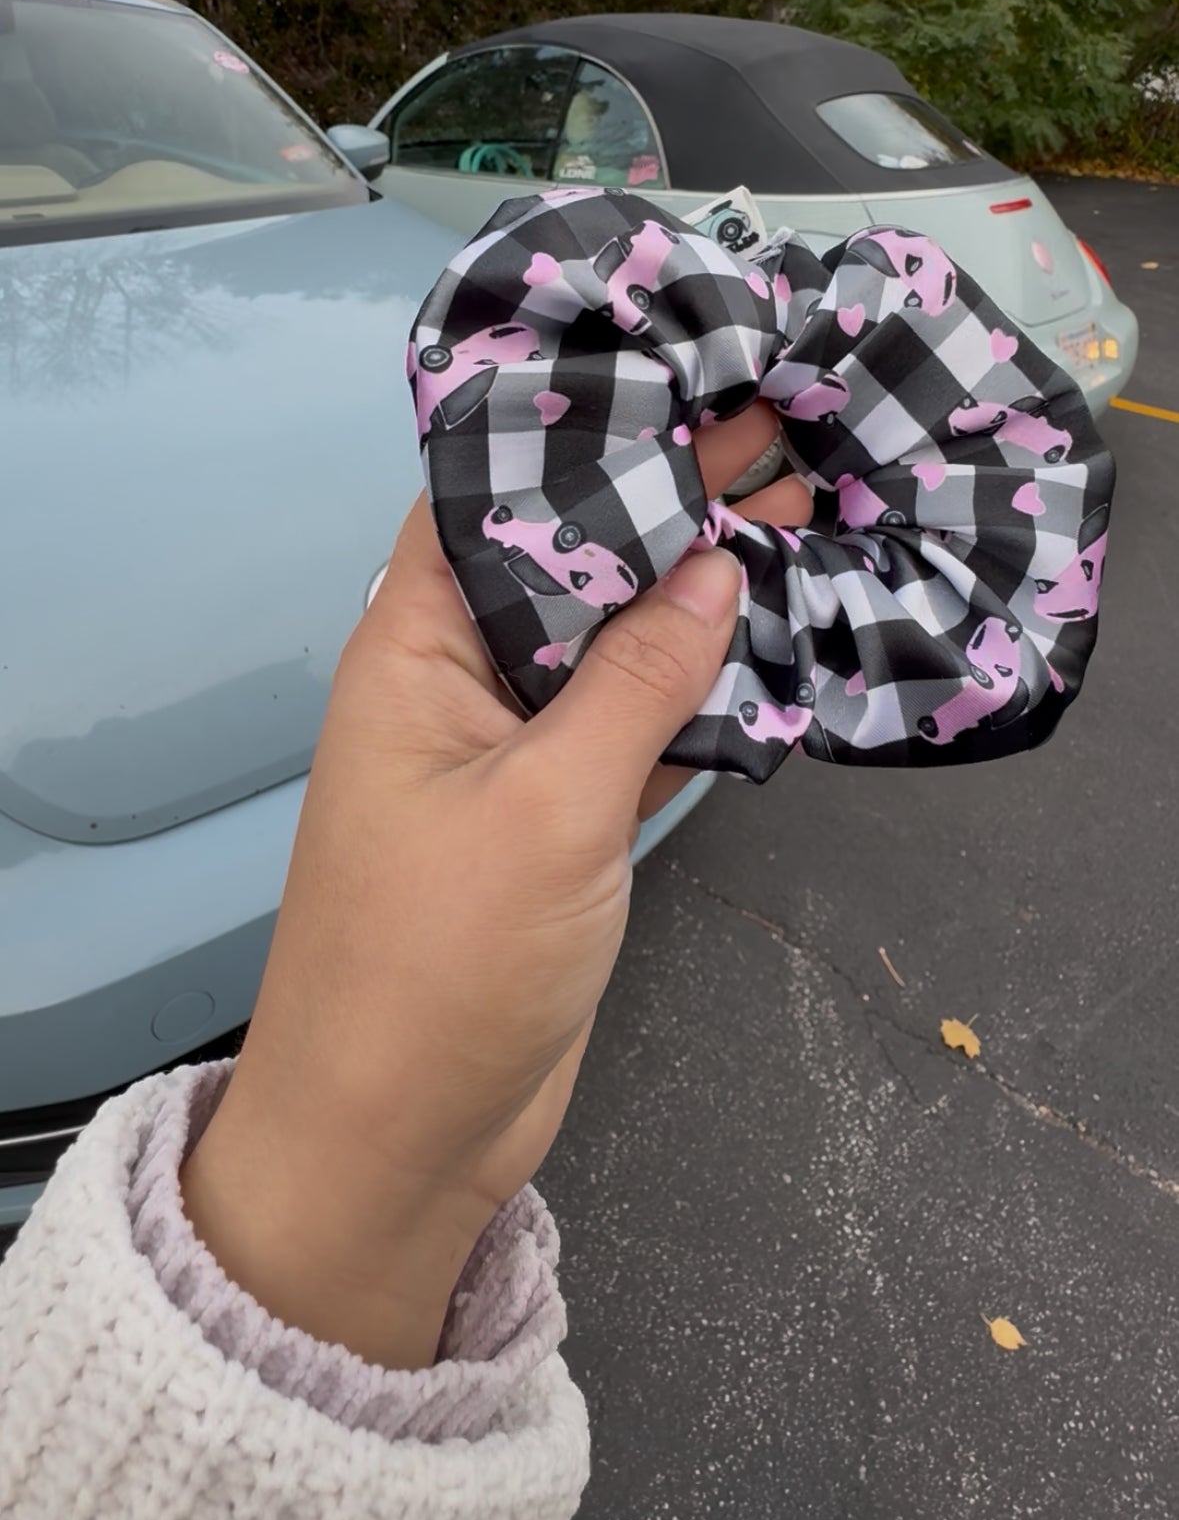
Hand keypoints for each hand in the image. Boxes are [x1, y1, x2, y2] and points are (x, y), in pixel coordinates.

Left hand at [180, 403, 811, 1368]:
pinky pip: (629, 726)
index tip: (677, 379)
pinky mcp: (556, 820)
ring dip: (685, 595)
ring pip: (605, 646)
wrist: (398, 1140)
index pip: (485, 499)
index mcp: (413, 649)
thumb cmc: (443, 960)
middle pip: (562, 564)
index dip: (573, 433)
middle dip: (656, 504)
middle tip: (770, 435)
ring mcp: (509, 754)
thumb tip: (715, 561)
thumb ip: (638, 677)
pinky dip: (691, 689)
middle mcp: (455, 684)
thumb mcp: (552, 803)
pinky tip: (765, 641)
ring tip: (789, 512)